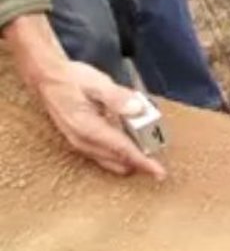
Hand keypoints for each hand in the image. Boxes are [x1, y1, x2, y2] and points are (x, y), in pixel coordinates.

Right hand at [6, 14, 163, 178]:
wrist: (48, 78)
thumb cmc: (72, 80)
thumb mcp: (97, 83)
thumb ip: (117, 97)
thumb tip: (137, 110)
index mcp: (88, 128)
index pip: (122, 150)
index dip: (142, 162)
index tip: (159, 172)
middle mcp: (83, 141)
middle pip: (118, 160)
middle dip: (139, 161)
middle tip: (159, 157)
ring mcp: (80, 143)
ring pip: (110, 160)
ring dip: (129, 158)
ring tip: (149, 150)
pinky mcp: (81, 141)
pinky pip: (104, 154)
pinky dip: (119, 153)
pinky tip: (131, 143)